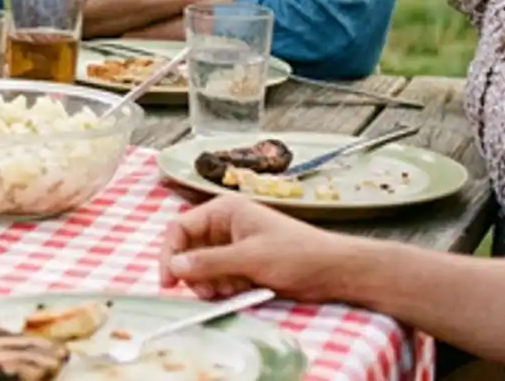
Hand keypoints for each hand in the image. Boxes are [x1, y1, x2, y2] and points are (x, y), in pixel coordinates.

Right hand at [161, 195, 355, 302]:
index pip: (180, 228)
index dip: (170, 254)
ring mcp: (234, 245)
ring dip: (211, 283)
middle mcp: (224, 225)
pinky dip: (224, 288)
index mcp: (223, 211)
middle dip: (195, 274)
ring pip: (203, 267)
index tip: (168, 283)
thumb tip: (173, 267)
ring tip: (233, 291)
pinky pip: (220, 277)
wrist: (335, 271)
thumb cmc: (296, 255)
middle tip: (209, 293)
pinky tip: (242, 292)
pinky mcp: (244, 264)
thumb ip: (209, 262)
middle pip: (189, 250)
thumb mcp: (250, 258)